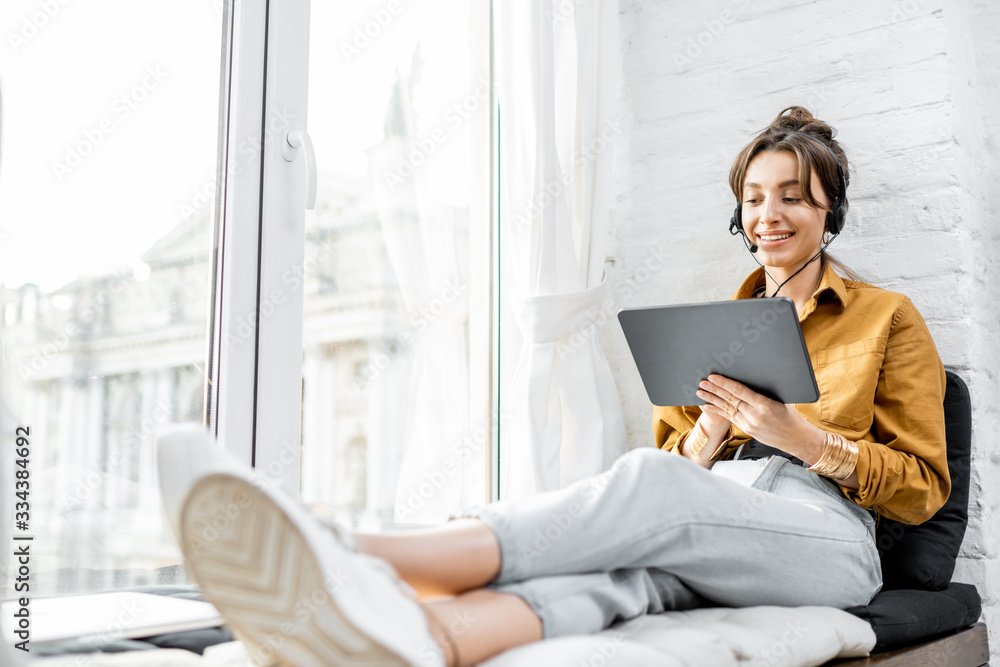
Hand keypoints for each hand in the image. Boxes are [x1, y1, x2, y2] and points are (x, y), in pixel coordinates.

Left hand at [696, 374, 821, 455]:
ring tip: (700, 392)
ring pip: (727, 408)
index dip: (725, 383)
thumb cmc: (791, 417)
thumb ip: (762, 393)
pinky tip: (707, 406)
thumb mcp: (780, 400)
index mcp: (764, 405)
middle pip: (730, 400)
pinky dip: (717, 410)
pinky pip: (729, 417)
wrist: (797, 439)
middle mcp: (754, 416)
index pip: (739, 392)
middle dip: (714, 390)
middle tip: (702, 382)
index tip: (714, 377)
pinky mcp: (747, 430)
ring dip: (712, 399)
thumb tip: (746, 381)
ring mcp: (749, 424)